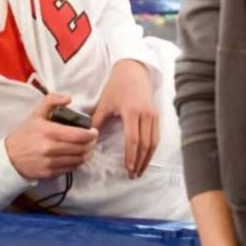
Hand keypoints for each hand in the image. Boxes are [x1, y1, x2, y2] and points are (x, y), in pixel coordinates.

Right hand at [5, 93, 98, 180]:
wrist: (9, 157)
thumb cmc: (25, 134)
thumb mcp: (36, 114)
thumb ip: (51, 101)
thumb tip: (68, 98)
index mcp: (49, 132)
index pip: (79, 135)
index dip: (91, 134)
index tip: (94, 131)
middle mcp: (51, 148)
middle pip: (81, 148)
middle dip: (91, 144)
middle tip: (93, 140)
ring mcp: (51, 162)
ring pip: (78, 160)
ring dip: (87, 154)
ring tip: (88, 148)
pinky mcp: (50, 173)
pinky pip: (70, 168)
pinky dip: (77, 162)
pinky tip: (77, 157)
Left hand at [91, 60, 157, 177]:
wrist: (134, 69)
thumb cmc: (117, 85)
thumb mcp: (105, 102)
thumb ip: (97, 120)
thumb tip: (88, 137)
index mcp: (131, 111)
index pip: (133, 139)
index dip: (131, 156)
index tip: (128, 169)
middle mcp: (145, 114)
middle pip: (145, 144)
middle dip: (140, 162)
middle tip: (133, 175)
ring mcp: (153, 115)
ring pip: (153, 142)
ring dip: (147, 158)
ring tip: (140, 170)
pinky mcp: (157, 115)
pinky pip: (157, 136)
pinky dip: (152, 149)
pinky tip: (146, 157)